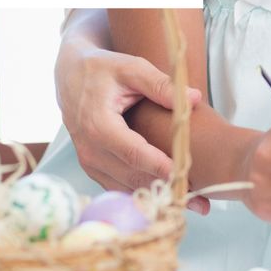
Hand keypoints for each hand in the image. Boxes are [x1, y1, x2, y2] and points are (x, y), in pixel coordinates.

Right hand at [55, 43, 208, 211]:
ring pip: (126, 188)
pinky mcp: (93, 168)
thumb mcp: (131, 68)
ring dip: (157, 196)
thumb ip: (160, 84)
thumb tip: (194, 98)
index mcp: (98, 125)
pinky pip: (119, 187)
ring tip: (191, 203)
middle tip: (200, 201)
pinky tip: (169, 195)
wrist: (71, 75)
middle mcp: (90, 150)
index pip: (134, 154)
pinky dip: (143, 193)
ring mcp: (89, 163)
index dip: (160, 167)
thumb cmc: (104, 69)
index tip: (187, 176)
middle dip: (166, 189)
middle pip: (132, 177)